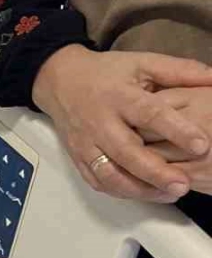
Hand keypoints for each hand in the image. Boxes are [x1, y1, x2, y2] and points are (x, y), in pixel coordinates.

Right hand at [30, 46, 211, 201]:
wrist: (60, 81)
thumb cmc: (105, 73)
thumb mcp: (143, 63)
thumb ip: (179, 72)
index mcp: (118, 96)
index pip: (149, 115)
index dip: (176, 131)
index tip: (201, 144)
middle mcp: (99, 122)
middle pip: (126, 153)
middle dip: (155, 172)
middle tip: (183, 184)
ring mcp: (86, 144)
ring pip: (110, 174)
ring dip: (139, 189)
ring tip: (169, 194)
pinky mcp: (78, 158)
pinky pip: (97, 181)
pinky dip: (120, 192)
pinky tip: (144, 193)